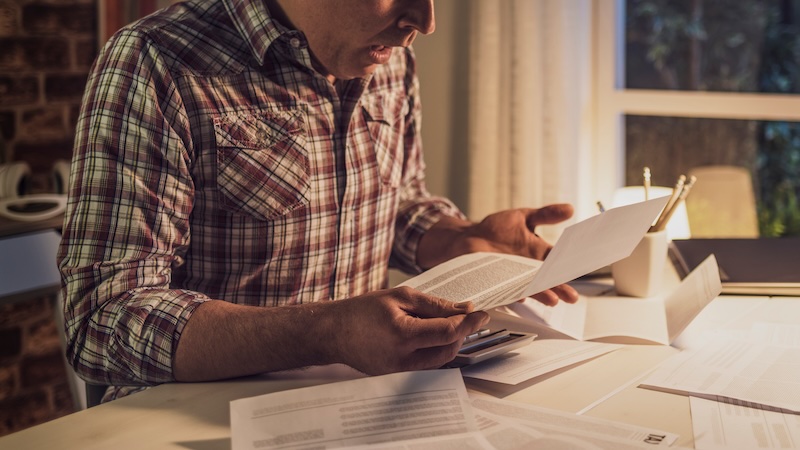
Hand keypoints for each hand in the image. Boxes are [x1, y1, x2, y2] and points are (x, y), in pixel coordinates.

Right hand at [330, 287, 489, 374]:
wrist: (333, 332)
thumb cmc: (362, 310)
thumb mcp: (399, 296)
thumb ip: (433, 304)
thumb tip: (463, 308)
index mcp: (403, 334)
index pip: (448, 331)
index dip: (469, 322)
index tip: (482, 313)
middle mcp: (403, 358)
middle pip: (449, 349)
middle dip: (461, 331)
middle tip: (464, 315)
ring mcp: (400, 370)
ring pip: (441, 359)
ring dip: (450, 342)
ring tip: (446, 323)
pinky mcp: (397, 375)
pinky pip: (427, 364)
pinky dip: (436, 349)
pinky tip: (431, 335)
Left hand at [461, 205, 578, 304]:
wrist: (468, 238)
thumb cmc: (497, 229)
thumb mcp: (524, 217)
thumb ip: (545, 215)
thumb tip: (569, 209)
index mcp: (539, 254)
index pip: (558, 262)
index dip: (569, 266)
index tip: (580, 269)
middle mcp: (529, 269)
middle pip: (548, 280)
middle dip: (560, 288)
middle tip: (572, 296)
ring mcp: (514, 278)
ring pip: (531, 289)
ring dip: (541, 294)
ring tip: (552, 300)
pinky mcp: (498, 284)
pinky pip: (507, 291)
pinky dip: (514, 294)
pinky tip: (521, 297)